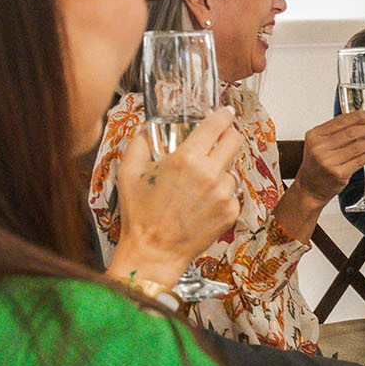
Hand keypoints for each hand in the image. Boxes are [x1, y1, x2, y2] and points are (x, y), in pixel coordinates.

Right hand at [109, 108, 242, 287]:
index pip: (217, 125)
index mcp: (186, 159)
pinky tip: (202, 202)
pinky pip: (232, 193)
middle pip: (236, 140)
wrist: (153, 252)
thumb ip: (139, 143)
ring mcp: (223, 194)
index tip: (224, 113)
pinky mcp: (231, 211)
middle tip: (218, 140)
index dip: (223, 115)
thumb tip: (146, 128)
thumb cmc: (139, 214)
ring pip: (233, 168)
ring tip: (200, 183)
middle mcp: (210, 174)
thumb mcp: (128, 173)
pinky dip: (221, 193)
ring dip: (221, 169)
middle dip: (229, 136)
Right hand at [294, 112, 364, 199]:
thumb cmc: (316, 164)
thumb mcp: (318, 143)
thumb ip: (335, 131)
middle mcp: (319, 148)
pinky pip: (359, 161)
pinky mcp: (339, 174)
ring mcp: (329, 162)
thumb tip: (362, 120)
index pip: (340, 121)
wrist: (309, 188)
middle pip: (351, 133)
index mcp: (314, 136)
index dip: (359, 116)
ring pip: (357, 147)